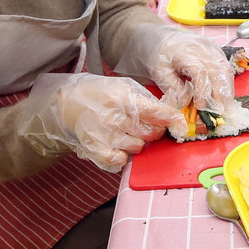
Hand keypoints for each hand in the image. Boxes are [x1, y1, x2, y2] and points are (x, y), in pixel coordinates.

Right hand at [36, 75, 183, 171]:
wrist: (69, 103)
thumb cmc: (101, 94)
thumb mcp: (125, 87)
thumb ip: (147, 100)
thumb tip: (172, 112)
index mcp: (124, 98)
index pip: (156, 112)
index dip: (172, 119)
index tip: (179, 124)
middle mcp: (115, 118)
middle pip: (151, 133)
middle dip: (154, 131)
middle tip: (145, 126)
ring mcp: (105, 136)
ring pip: (138, 148)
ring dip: (137, 143)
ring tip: (126, 133)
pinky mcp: (96, 150)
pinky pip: (120, 161)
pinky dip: (123, 156)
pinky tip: (118, 146)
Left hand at [149, 30, 236, 110]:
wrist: (163, 38)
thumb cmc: (159, 55)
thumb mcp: (159, 71)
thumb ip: (172, 87)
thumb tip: (186, 103)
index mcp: (185, 52)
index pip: (200, 72)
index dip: (203, 90)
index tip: (201, 106)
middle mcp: (203, 48)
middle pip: (219, 71)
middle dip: (221, 94)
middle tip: (219, 113)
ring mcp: (213, 49)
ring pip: (227, 71)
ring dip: (227, 91)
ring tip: (224, 108)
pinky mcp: (218, 53)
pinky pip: (227, 69)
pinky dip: (227, 85)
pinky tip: (223, 98)